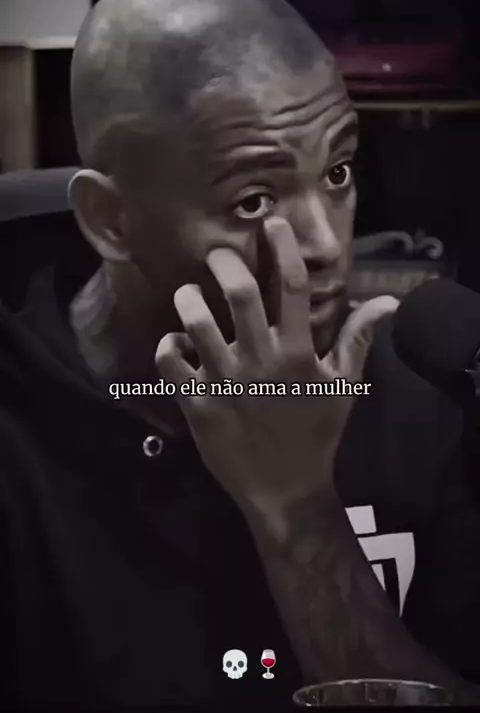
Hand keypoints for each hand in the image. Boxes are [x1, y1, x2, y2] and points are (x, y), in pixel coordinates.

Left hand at [156, 217, 396, 516]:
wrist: (284, 489)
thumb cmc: (315, 434)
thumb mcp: (344, 386)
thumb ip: (359, 339)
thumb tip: (386, 301)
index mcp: (296, 352)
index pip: (290, 286)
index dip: (282, 247)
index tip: (271, 222)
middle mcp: (259, 360)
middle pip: (238, 293)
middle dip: (224, 262)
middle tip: (217, 254)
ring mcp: (224, 381)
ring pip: (196, 321)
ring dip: (188, 299)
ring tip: (189, 294)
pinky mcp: (196, 403)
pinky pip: (169, 360)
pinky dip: (169, 343)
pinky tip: (176, 342)